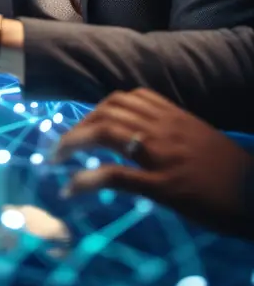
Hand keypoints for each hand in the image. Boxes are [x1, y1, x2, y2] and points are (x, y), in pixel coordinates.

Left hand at [56, 88, 253, 238]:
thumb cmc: (229, 171)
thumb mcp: (198, 139)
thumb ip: (170, 133)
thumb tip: (141, 139)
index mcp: (173, 115)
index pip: (126, 97)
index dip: (98, 108)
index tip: (84, 124)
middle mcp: (164, 127)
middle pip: (109, 111)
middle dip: (79, 125)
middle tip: (61, 146)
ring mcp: (162, 154)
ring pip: (106, 133)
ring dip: (73, 143)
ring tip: (56, 159)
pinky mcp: (163, 185)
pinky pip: (116, 175)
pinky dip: (87, 179)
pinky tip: (71, 188)